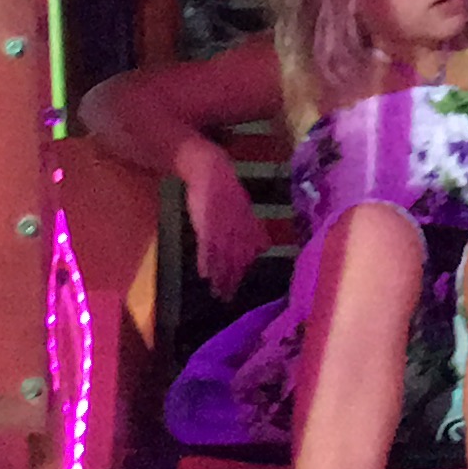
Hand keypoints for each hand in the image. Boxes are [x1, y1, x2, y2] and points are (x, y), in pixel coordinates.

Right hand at [184, 152, 265, 299]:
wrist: (210, 169)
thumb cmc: (226, 190)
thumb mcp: (244, 211)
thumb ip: (252, 230)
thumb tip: (263, 248)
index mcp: (248, 225)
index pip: (251, 253)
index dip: (246, 272)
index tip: (242, 289)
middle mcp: (238, 228)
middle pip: (236, 259)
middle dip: (232, 280)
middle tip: (227, 299)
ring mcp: (222, 226)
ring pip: (222, 255)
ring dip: (219, 276)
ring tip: (217, 293)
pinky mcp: (206, 223)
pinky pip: (206, 245)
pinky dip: (205, 260)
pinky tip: (204, 274)